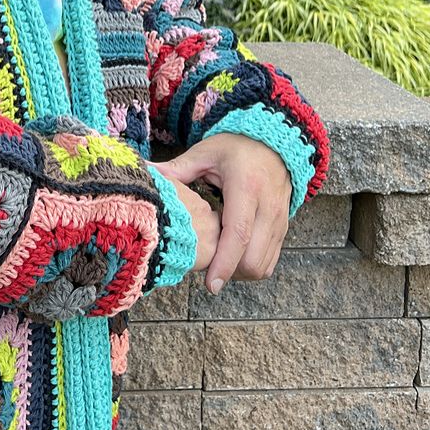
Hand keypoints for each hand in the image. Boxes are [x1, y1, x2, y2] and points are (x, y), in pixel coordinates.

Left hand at [152, 131, 292, 292]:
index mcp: (246, 186)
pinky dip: (252, 267)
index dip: (224, 263)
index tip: (210, 285)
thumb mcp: (205, 153)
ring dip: (239, 273)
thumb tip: (147, 173)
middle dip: (229, 272)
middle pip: (252, 259)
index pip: (238, 234)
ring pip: (263, 266)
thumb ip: (178, 169)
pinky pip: (270, 261)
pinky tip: (233, 256)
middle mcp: (267, 206)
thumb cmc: (236, 148)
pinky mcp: (283, 229)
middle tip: (206, 266)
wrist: (275, 144)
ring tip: (218, 261)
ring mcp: (279, 220)